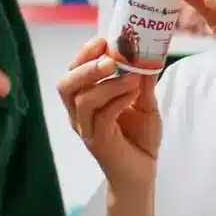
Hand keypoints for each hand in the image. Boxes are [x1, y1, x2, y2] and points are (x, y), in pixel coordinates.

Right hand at [55, 37, 162, 187]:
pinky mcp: (99, 143)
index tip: (103, 39)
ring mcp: (87, 130)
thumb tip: (149, 54)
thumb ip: (142, 82)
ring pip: (83, 101)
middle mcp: (79, 116)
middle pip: (66, 85)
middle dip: (86, 67)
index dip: (84, 54)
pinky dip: (117, 101)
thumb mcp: (144, 104)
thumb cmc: (139, 140)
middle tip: (110, 58)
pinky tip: (133, 93)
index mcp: (84, 103)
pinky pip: (102, 117)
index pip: (73, 73)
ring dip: (107, 84)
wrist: (142, 175)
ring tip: (131, 77)